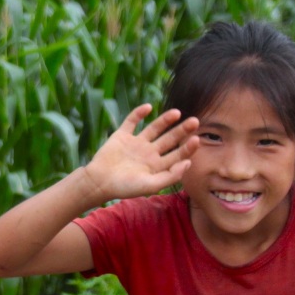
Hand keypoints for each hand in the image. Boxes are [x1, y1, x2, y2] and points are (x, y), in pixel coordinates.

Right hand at [80, 105, 198, 201]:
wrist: (98, 182)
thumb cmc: (124, 188)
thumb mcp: (150, 186)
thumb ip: (170, 176)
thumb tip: (188, 162)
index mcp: (157, 166)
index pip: (177, 154)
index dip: (187, 147)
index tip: (196, 139)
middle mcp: (148, 153)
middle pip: (170, 139)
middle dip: (182, 130)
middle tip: (195, 121)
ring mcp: (135, 143)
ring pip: (154, 128)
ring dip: (165, 120)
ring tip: (177, 112)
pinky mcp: (122, 135)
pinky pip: (132, 121)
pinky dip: (139, 113)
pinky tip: (148, 107)